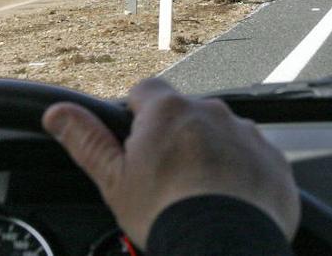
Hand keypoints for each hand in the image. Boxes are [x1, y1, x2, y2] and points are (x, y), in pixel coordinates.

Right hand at [43, 78, 298, 247]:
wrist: (225, 246)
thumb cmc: (166, 213)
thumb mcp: (114, 180)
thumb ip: (87, 140)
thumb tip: (57, 112)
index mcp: (169, 111)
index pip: (145, 91)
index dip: (136, 115)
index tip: (136, 141)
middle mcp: (212, 113)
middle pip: (186, 115)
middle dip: (177, 139)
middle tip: (166, 180)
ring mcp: (247, 135)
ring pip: (222, 136)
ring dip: (212, 155)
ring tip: (200, 196)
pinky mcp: (274, 162)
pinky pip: (254, 161)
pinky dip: (243, 176)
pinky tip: (230, 205)